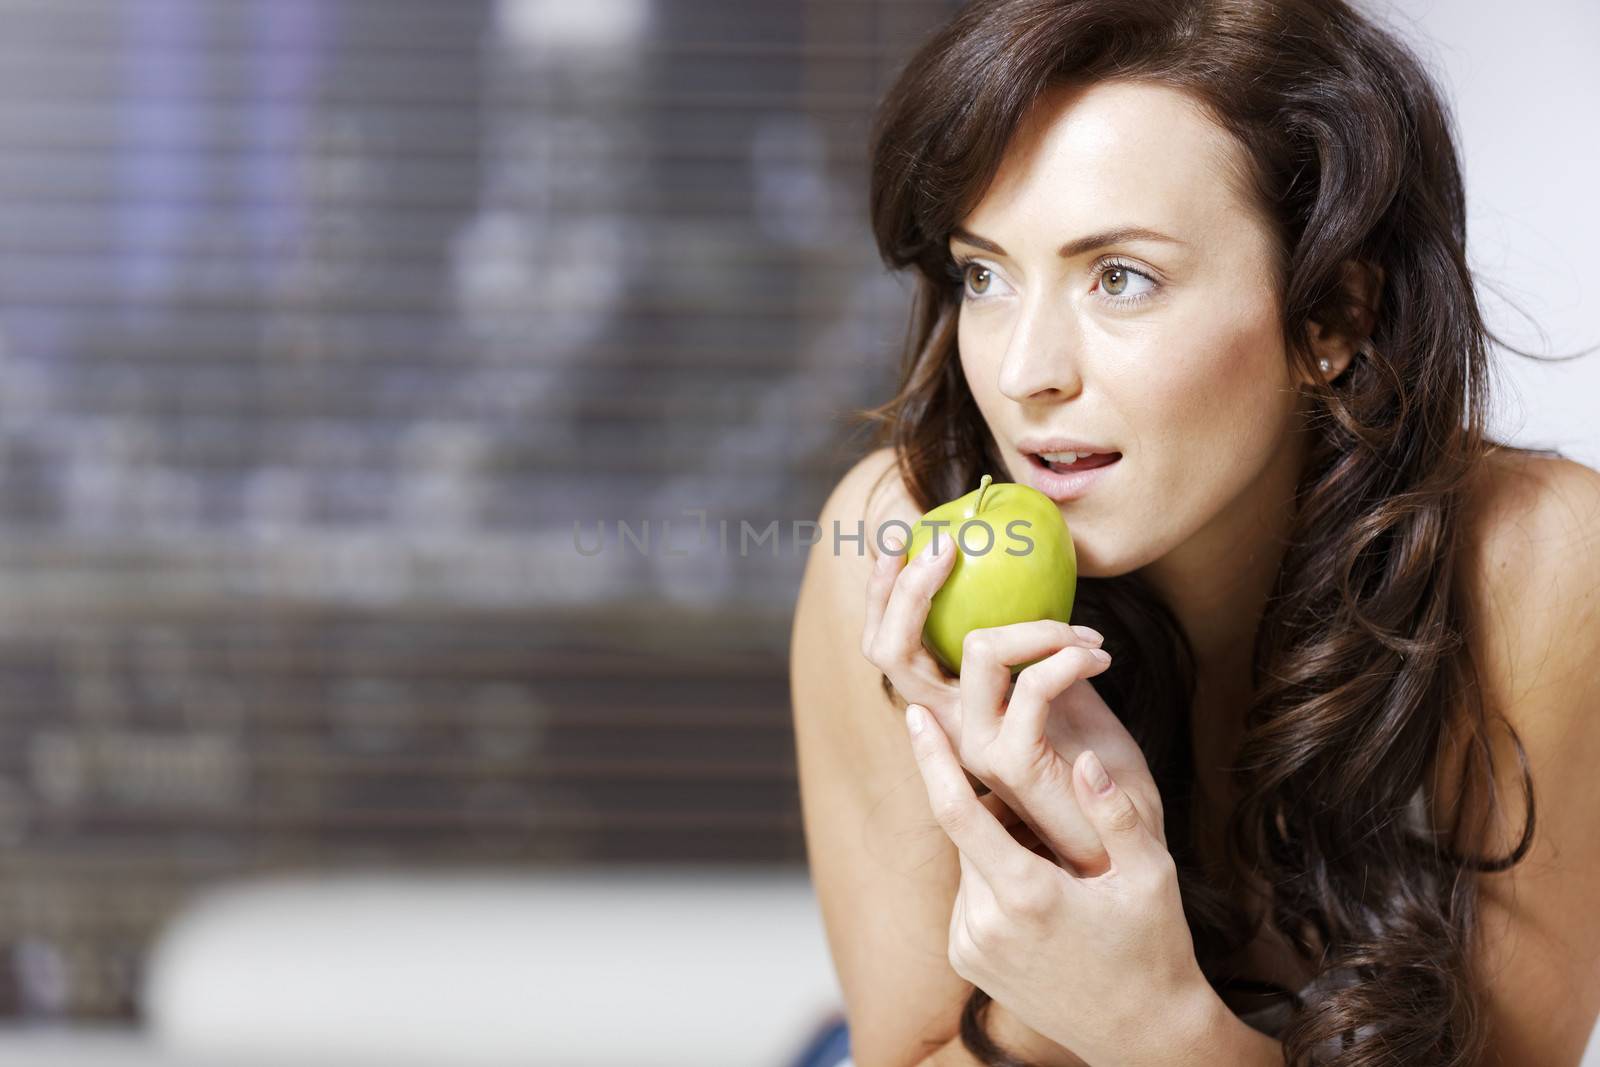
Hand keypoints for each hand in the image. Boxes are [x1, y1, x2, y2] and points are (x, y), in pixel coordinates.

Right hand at [862, 531, 1162, 875]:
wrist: (1125, 843)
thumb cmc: (1095, 768)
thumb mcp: (1060, 694)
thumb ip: (1031, 652)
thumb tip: (1030, 581)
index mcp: (950, 711)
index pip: (888, 648)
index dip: (883, 593)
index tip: (904, 536)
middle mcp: (949, 730)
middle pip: (891, 651)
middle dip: (910, 588)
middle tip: (949, 545)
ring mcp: (978, 748)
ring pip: (976, 649)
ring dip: (1038, 622)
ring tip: (1083, 633)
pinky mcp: (1018, 763)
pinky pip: (1033, 683)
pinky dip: (1069, 654)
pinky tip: (1099, 657)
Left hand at [904, 700, 1212, 1066]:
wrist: (1143, 1035)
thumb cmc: (1154, 950)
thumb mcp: (1150, 876)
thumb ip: (1115, 813)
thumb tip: (1084, 758)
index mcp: (1026, 895)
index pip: (957, 811)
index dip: (931, 758)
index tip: (913, 715)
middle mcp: (985, 924)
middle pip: (969, 833)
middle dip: (1000, 812)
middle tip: (1054, 825)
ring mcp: (970, 947)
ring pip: (969, 863)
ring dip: (999, 849)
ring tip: (1060, 873)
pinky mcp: (966, 962)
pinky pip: (970, 896)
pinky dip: (995, 880)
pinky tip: (1044, 899)